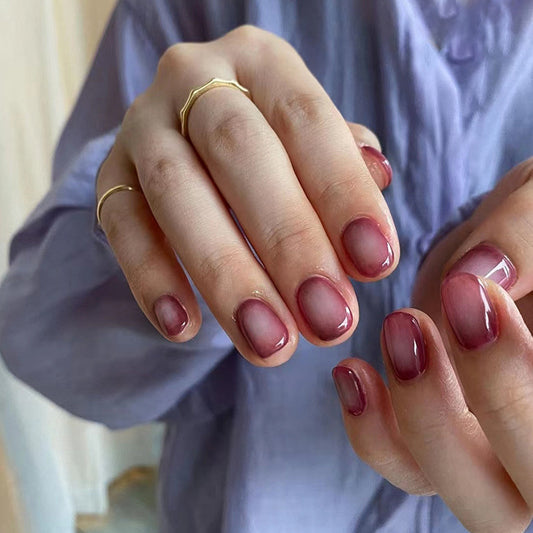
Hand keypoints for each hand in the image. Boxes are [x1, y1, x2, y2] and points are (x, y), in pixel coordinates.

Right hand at [96, 25, 398, 365]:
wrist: (197, 137)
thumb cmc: (276, 149)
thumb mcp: (315, 146)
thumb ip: (345, 174)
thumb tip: (371, 221)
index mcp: (261, 63)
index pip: (308, 121)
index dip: (343, 193)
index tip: (376, 265)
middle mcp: (195, 79)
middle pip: (239, 153)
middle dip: (288, 242)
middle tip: (327, 320)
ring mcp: (143, 125)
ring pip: (177, 194)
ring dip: (225, 275)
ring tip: (269, 345)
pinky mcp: (110, 174)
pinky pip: (121, 224)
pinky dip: (151, 279)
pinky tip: (185, 329)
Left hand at [333, 159, 532, 531]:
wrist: (511, 242)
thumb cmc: (532, 226)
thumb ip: (526, 236)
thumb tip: (483, 273)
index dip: (513, 380)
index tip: (473, 291)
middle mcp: (532, 435)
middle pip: (513, 496)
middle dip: (463, 409)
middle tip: (414, 323)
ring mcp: (487, 441)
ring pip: (450, 485)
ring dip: (412, 419)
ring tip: (395, 331)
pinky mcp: (437, 428)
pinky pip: (402, 462)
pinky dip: (372, 428)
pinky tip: (352, 372)